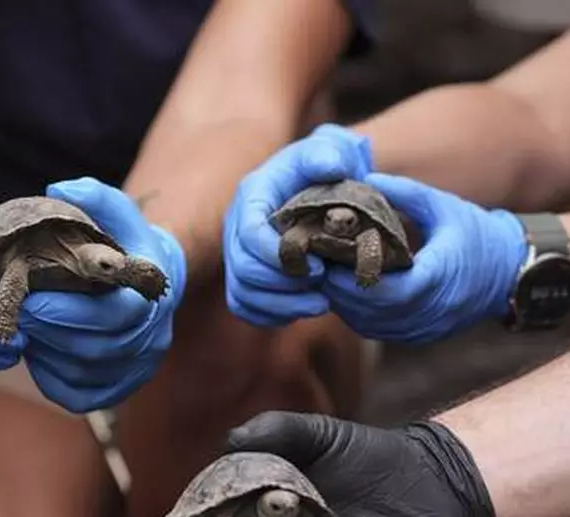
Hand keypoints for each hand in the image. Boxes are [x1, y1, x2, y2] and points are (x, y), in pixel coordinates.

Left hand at [17, 177, 185, 412]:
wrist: (151, 281)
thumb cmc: (123, 242)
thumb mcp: (115, 212)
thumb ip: (94, 196)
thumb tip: (61, 187)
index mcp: (153, 293)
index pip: (115, 314)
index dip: (69, 311)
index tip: (32, 298)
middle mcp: (153, 336)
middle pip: (96, 348)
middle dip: (49, 331)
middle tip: (15, 314)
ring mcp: (137, 367)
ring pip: (85, 373)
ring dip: (47, 353)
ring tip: (21, 328)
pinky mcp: (118, 390)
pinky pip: (78, 396)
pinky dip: (50, 377)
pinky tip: (36, 353)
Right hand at [224, 123, 373, 326]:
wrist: (325, 184)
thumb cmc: (328, 166)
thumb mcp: (332, 149)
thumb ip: (331, 152)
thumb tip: (331, 167)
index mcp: (252, 196)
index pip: (250, 233)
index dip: (279, 256)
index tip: (318, 265)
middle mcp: (237, 227)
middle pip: (243, 269)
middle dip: (283, 285)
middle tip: (324, 286)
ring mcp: (239, 254)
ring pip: (242, 293)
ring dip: (281, 305)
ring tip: (322, 304)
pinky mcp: (246, 277)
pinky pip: (245, 307)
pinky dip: (271, 315)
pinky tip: (303, 310)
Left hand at [317, 173, 526, 342]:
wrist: (509, 273)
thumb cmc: (477, 235)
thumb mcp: (443, 206)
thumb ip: (404, 192)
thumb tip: (365, 178)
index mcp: (437, 279)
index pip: (383, 290)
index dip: (351, 277)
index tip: (328, 256)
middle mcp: (428, 312)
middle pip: (368, 309)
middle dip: (339, 287)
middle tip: (316, 262)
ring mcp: (421, 329)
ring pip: (367, 323)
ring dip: (343, 301)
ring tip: (324, 272)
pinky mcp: (416, 336)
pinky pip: (375, 329)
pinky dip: (356, 311)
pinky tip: (343, 289)